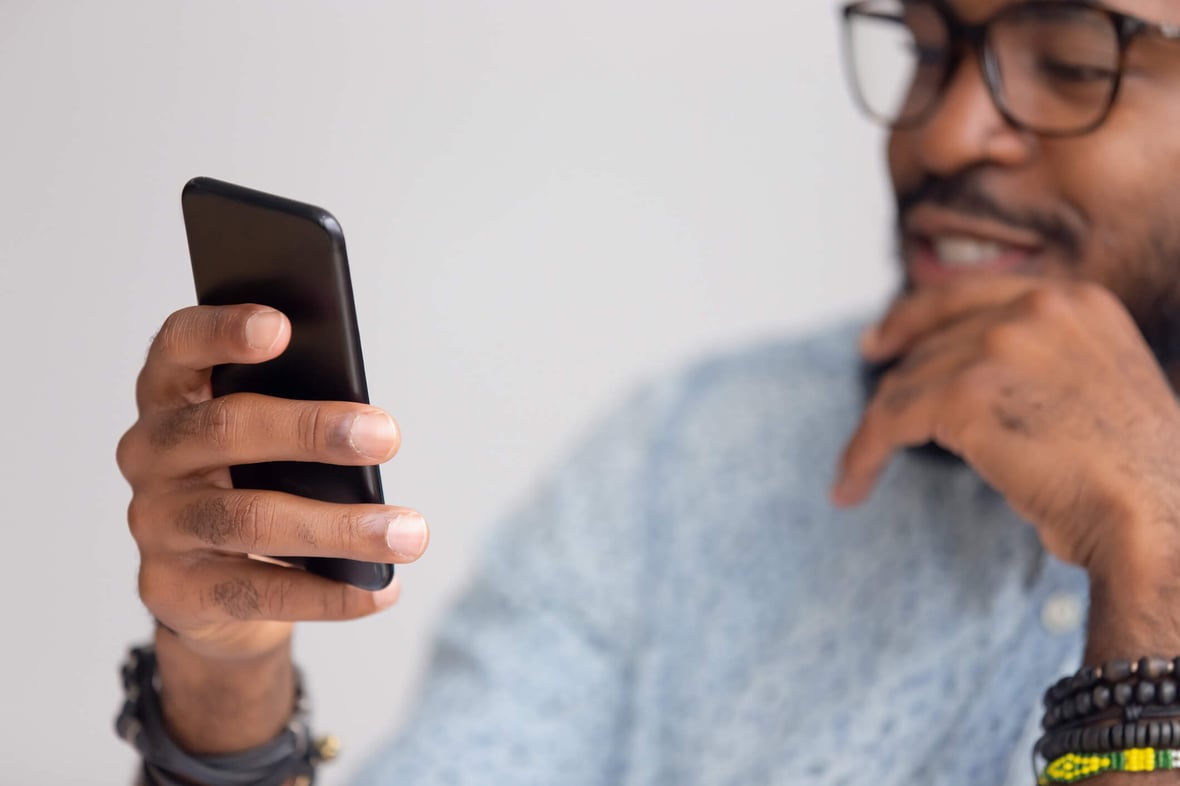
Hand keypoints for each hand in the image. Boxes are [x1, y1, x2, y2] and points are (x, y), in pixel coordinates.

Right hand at [117, 305, 428, 661]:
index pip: (180, 345)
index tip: (283, 326)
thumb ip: (297, 409)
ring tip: (406, 532)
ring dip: (339, 526)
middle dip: (312, 430)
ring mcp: (155, 523)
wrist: (212, 589)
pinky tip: (379, 588)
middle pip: (225, 428)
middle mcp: (150, 452)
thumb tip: (368, 422)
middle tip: (387, 436)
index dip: (223, 331)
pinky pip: (258, 592)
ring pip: (248, 519)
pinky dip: (329, 593)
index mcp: (171, 393)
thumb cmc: (256, 481)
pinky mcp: (171, 590)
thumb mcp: (270, 437)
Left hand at [832, 277, 1179, 576]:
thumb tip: (964, 376)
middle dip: (892, 386)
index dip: (912, 319)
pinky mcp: (966, 393)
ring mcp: (1001, 345)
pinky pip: (889, 419)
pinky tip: (851, 486)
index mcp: (1077, 299)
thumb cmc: (1134, 479)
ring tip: (854, 476)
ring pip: (905, 384)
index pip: (969, 297)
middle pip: (931, 343)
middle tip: (863, 422)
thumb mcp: (1094, 388)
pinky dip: (863, 454)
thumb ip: (1039, 363)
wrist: (1160, 521)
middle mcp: (1038, 307)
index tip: (880, 343)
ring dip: (873, 434)